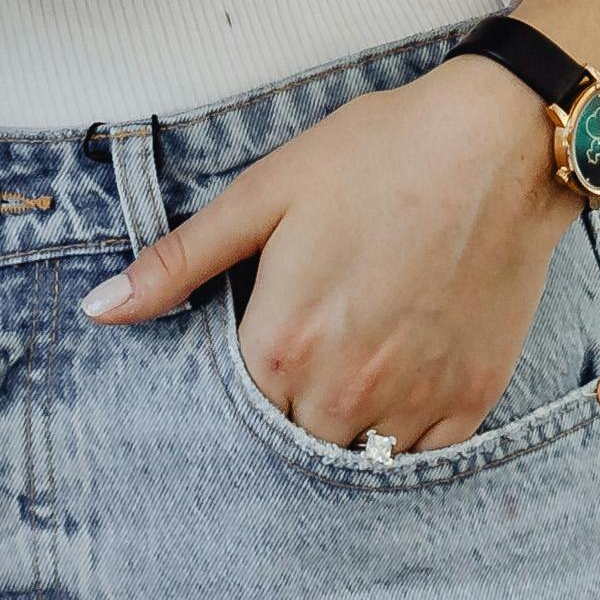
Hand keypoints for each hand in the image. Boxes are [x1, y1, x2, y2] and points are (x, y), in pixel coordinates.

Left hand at [83, 60, 569, 454]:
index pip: (237, 409)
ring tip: (360, 360)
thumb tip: (100, 309)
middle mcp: (345, 390)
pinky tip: (406, 374)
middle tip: (316, 343)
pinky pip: (423, 455)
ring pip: (358, 456)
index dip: (246, 376)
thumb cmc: (377, 155)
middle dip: (294, 405)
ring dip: (348, 425)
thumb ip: (179, 263)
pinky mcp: (472, 399)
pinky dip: (407, 430)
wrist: (498, 144)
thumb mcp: (265, 194)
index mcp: (283, 343)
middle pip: (295, 440)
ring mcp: (414, 400)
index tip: (265, 341)